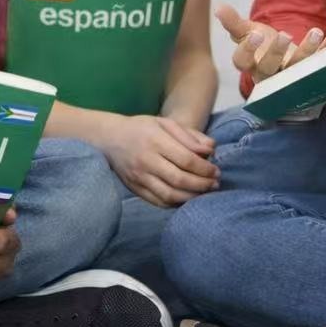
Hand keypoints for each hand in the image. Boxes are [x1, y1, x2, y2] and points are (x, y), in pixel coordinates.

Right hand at [103, 114, 219, 206]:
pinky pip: (158, 201)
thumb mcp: (165, 123)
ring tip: (204, 193)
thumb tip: (210, 149)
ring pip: (169, 194)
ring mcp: (139, 177)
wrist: (109, 139)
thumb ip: (189, 136)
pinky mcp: (134, 188)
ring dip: (191, 197)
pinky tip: (186, 198)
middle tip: (215, 184)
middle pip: (179, 179)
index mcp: (155, 141)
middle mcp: (146, 161)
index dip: (205, 168)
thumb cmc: (142, 128)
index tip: (216, 171)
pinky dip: (175, 203)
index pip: (186, 160)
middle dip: (202, 184)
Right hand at [217, 4, 325, 82]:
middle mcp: (268, 76)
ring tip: (316, 31)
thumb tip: (219, 7)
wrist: (285, 67)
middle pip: (269, 68)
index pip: (242, 61)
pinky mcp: (310, 76)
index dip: (247, 49)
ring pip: (297, 69)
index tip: (255, 34)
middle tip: (286, 34)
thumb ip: (234, 22)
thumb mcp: (248, 34)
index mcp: (250, 64)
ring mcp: (290, 78)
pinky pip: (319, 65)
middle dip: (277, 52)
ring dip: (307, 50)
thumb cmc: (263, 48)